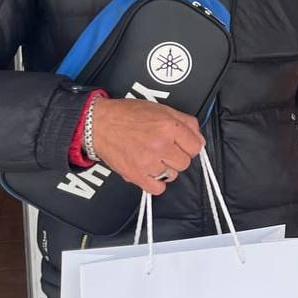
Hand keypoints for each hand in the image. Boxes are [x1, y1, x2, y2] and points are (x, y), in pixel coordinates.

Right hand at [89, 97, 203, 195]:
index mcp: (169, 127)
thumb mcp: (162, 109)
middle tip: (165, 151)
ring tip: (153, 158)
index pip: (196, 147)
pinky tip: (150, 172)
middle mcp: (160, 144)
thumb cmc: (127, 115)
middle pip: (185, 163)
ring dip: (165, 169)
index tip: (182, 145)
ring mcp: (148, 161)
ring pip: (172, 175)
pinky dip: (156, 183)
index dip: (190, 146)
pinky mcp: (136, 174)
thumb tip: (200, 138)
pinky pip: (157, 189)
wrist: (98, 123)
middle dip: (177, 157)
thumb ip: (186, 122)